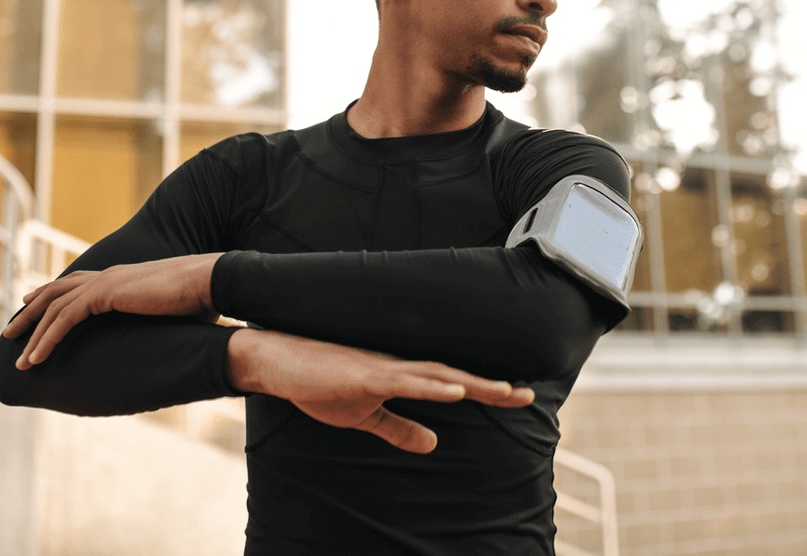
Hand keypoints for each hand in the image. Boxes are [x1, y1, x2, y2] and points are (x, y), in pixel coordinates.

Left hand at [3, 254, 222, 369]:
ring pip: (54, 308)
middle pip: (56, 291)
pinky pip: (64, 320)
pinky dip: (47, 340)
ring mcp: (105, 282)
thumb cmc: (202, 299)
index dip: (53, 292)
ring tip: (19, 361)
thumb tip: (174, 343)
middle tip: (10, 331)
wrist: (209, 282)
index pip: (77, 282)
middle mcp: (109, 275)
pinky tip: (35, 359)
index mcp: (122, 276)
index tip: (32, 302)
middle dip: (30, 312)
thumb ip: (162, 323)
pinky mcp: (104, 294)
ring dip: (33, 334)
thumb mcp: (174, 312)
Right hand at [228, 329, 534, 453]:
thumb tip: (433, 443)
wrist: (278, 362)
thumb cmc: (320, 383)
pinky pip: (403, 381)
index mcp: (402, 376)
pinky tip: (454, 390)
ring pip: (436, 374)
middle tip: (528, 395)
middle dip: (492, 386)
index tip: (520, 397)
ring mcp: (382, 369)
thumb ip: (399, 427)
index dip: (486, 390)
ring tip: (505, 391)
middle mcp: (400, 367)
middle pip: (455, 375)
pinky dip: (430, 385)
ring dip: (471, 382)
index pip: (452, 383)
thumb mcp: (364, 415)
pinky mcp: (363, 376)